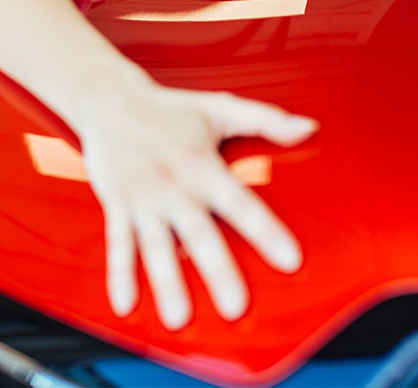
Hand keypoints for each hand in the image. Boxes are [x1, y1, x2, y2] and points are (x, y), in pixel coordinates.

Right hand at [77, 84, 315, 329]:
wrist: (108, 99)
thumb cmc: (169, 108)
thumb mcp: (219, 108)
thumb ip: (266, 120)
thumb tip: (309, 128)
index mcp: (202, 164)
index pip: (240, 202)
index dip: (265, 231)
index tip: (290, 260)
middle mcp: (173, 185)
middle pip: (199, 233)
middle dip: (217, 271)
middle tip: (235, 307)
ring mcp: (143, 198)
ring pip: (157, 246)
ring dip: (167, 283)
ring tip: (178, 318)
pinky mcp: (117, 205)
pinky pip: (118, 243)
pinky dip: (120, 274)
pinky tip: (126, 304)